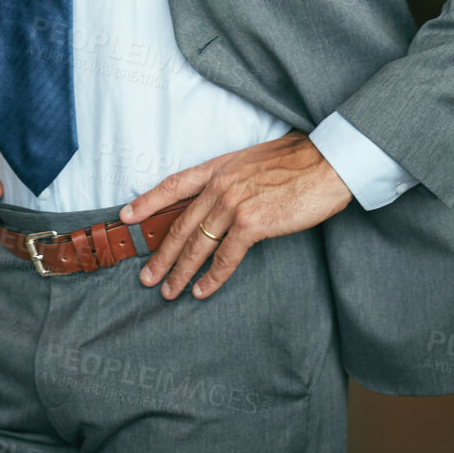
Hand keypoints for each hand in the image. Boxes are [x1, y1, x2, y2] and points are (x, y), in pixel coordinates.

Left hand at [121, 129, 352, 300]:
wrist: (327, 162)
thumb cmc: (298, 161)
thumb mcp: (253, 161)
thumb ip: (233, 178)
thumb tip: (221, 199)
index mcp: (219, 167)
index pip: (173, 185)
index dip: (147, 201)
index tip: (126, 217)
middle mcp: (220, 184)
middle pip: (180, 224)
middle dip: (160, 254)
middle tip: (146, 276)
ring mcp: (234, 204)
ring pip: (197, 244)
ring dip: (179, 271)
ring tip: (167, 290)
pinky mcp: (253, 223)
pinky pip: (225, 257)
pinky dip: (211, 277)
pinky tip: (201, 290)